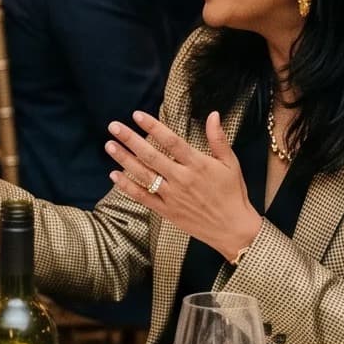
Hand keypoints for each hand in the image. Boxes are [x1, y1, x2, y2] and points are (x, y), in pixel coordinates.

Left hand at [105, 111, 261, 260]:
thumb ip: (218, 139)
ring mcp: (173, 196)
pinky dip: (127, 187)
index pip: (171, 141)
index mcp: (198, 164)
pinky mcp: (167, 211)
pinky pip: (143, 197)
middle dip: (130, 139)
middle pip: (151, 156)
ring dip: (124, 159)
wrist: (234, 229)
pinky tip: (114, 175)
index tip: (137, 115)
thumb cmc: (233, 194)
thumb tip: (213, 114)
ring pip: (143, 175)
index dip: (153, 127)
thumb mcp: (231, 163)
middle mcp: (182, 179)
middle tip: (114, 127)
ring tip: (110, 145)